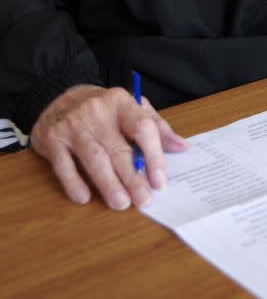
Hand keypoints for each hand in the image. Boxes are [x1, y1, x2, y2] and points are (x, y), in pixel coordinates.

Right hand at [30, 83, 187, 209]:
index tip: (160, 181)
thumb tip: (182, 147)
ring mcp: (73, 125)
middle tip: (144, 200)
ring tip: (122, 203)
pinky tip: (85, 197)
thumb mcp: (132, 108)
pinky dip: (74, 183)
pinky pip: (63, 165)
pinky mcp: (52, 139)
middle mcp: (97, 112)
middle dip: (133, 178)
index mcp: (122, 101)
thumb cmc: (103, 108)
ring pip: (93, 159)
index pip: (143, 127)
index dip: (154, 156)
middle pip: (118, 149)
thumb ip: (157, 127)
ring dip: (108, 184)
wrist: (58, 95)